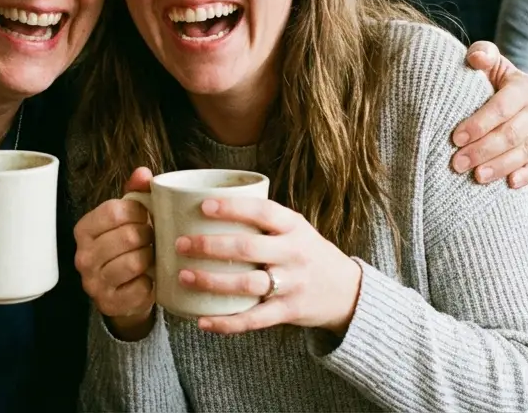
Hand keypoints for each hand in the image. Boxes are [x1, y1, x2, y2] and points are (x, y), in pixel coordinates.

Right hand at [73, 167, 155, 339]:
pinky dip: (150, 283)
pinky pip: (139, 288)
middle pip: (127, 236)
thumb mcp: (128, 217)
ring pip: (134, 262)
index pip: (114, 210)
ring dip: (150, 258)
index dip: (139, 211)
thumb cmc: (127, 246)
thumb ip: (135, 192)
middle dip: (147, 235)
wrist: (124, 291)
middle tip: (151, 238)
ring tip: (150, 256)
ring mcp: (93, 282)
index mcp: (84, 229)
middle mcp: (83, 256)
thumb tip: (143, 172)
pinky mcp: (109, 303)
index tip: (146, 216)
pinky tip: (148, 279)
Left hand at [177, 197, 361, 336]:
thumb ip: (263, 221)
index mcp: (294, 226)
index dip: (232, 208)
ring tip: (184, 276)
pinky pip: (254, 319)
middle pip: (248, 248)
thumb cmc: (308, 253)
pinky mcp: (289, 311)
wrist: (347, 291)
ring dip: (212, 281)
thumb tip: (207, 204)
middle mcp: (294, 253)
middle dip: (210, 246)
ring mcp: (292, 283)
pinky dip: (227, 322)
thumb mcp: (295, 229)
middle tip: (180, 244)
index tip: (203, 206)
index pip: (262, 212)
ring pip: (247, 284)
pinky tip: (202, 321)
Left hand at [452, 41, 527, 187]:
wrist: (506, 91)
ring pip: (524, 152)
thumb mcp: (487, 60)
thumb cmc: (488, 76)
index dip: (479, 123)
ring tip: (476, 177)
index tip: (455, 138)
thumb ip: (482, 53)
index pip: (503, 107)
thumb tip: (476, 58)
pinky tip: (509, 184)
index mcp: (524, 86)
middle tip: (457, 163)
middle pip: (512, 134)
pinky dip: (527, 175)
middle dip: (483, 150)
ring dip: (500, 166)